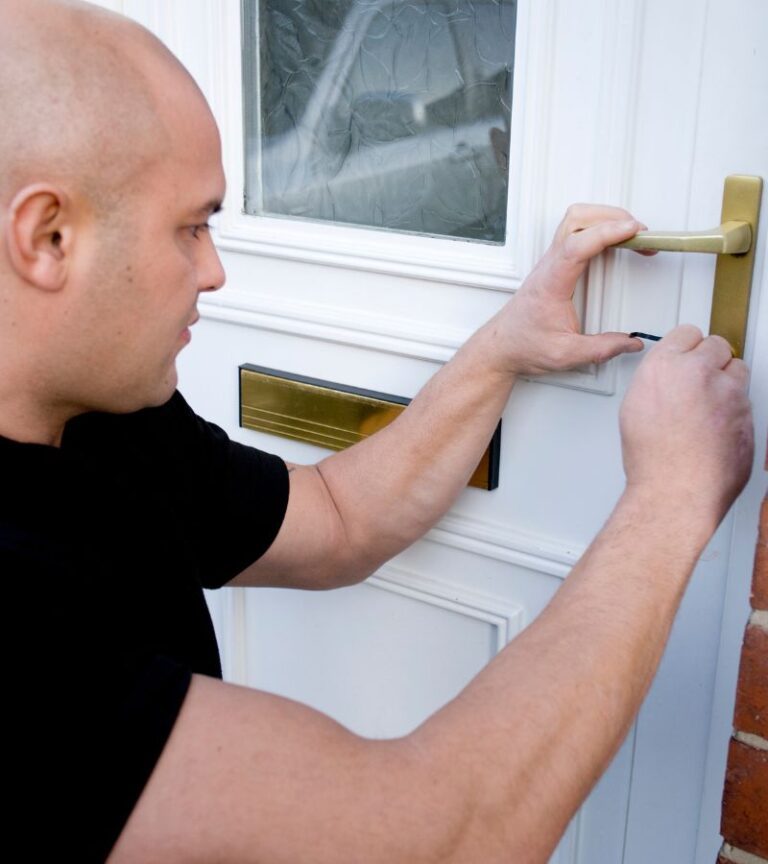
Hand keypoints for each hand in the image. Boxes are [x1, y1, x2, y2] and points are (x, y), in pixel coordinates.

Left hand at [486, 204, 648, 375]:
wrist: (501, 346)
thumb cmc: (523, 346)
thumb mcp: (565, 355)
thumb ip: (601, 349)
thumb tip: (631, 342)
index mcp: (551, 283)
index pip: (576, 244)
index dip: (606, 232)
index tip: (633, 230)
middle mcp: (550, 266)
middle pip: (577, 219)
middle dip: (613, 217)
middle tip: (640, 235)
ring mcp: (551, 261)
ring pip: (575, 219)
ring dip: (605, 218)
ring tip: (631, 234)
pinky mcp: (556, 264)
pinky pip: (576, 231)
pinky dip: (599, 228)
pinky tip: (614, 241)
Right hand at [619, 324, 753, 529]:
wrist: (676, 491)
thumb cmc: (652, 459)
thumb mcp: (635, 408)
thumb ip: (657, 381)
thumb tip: (665, 377)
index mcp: (665, 367)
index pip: (686, 332)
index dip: (686, 345)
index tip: (685, 353)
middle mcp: (700, 373)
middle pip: (717, 345)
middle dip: (709, 359)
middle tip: (697, 379)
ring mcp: (729, 393)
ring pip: (737, 370)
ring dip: (726, 382)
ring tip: (708, 404)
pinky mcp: (749, 414)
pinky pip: (746, 401)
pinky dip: (734, 410)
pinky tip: (716, 427)